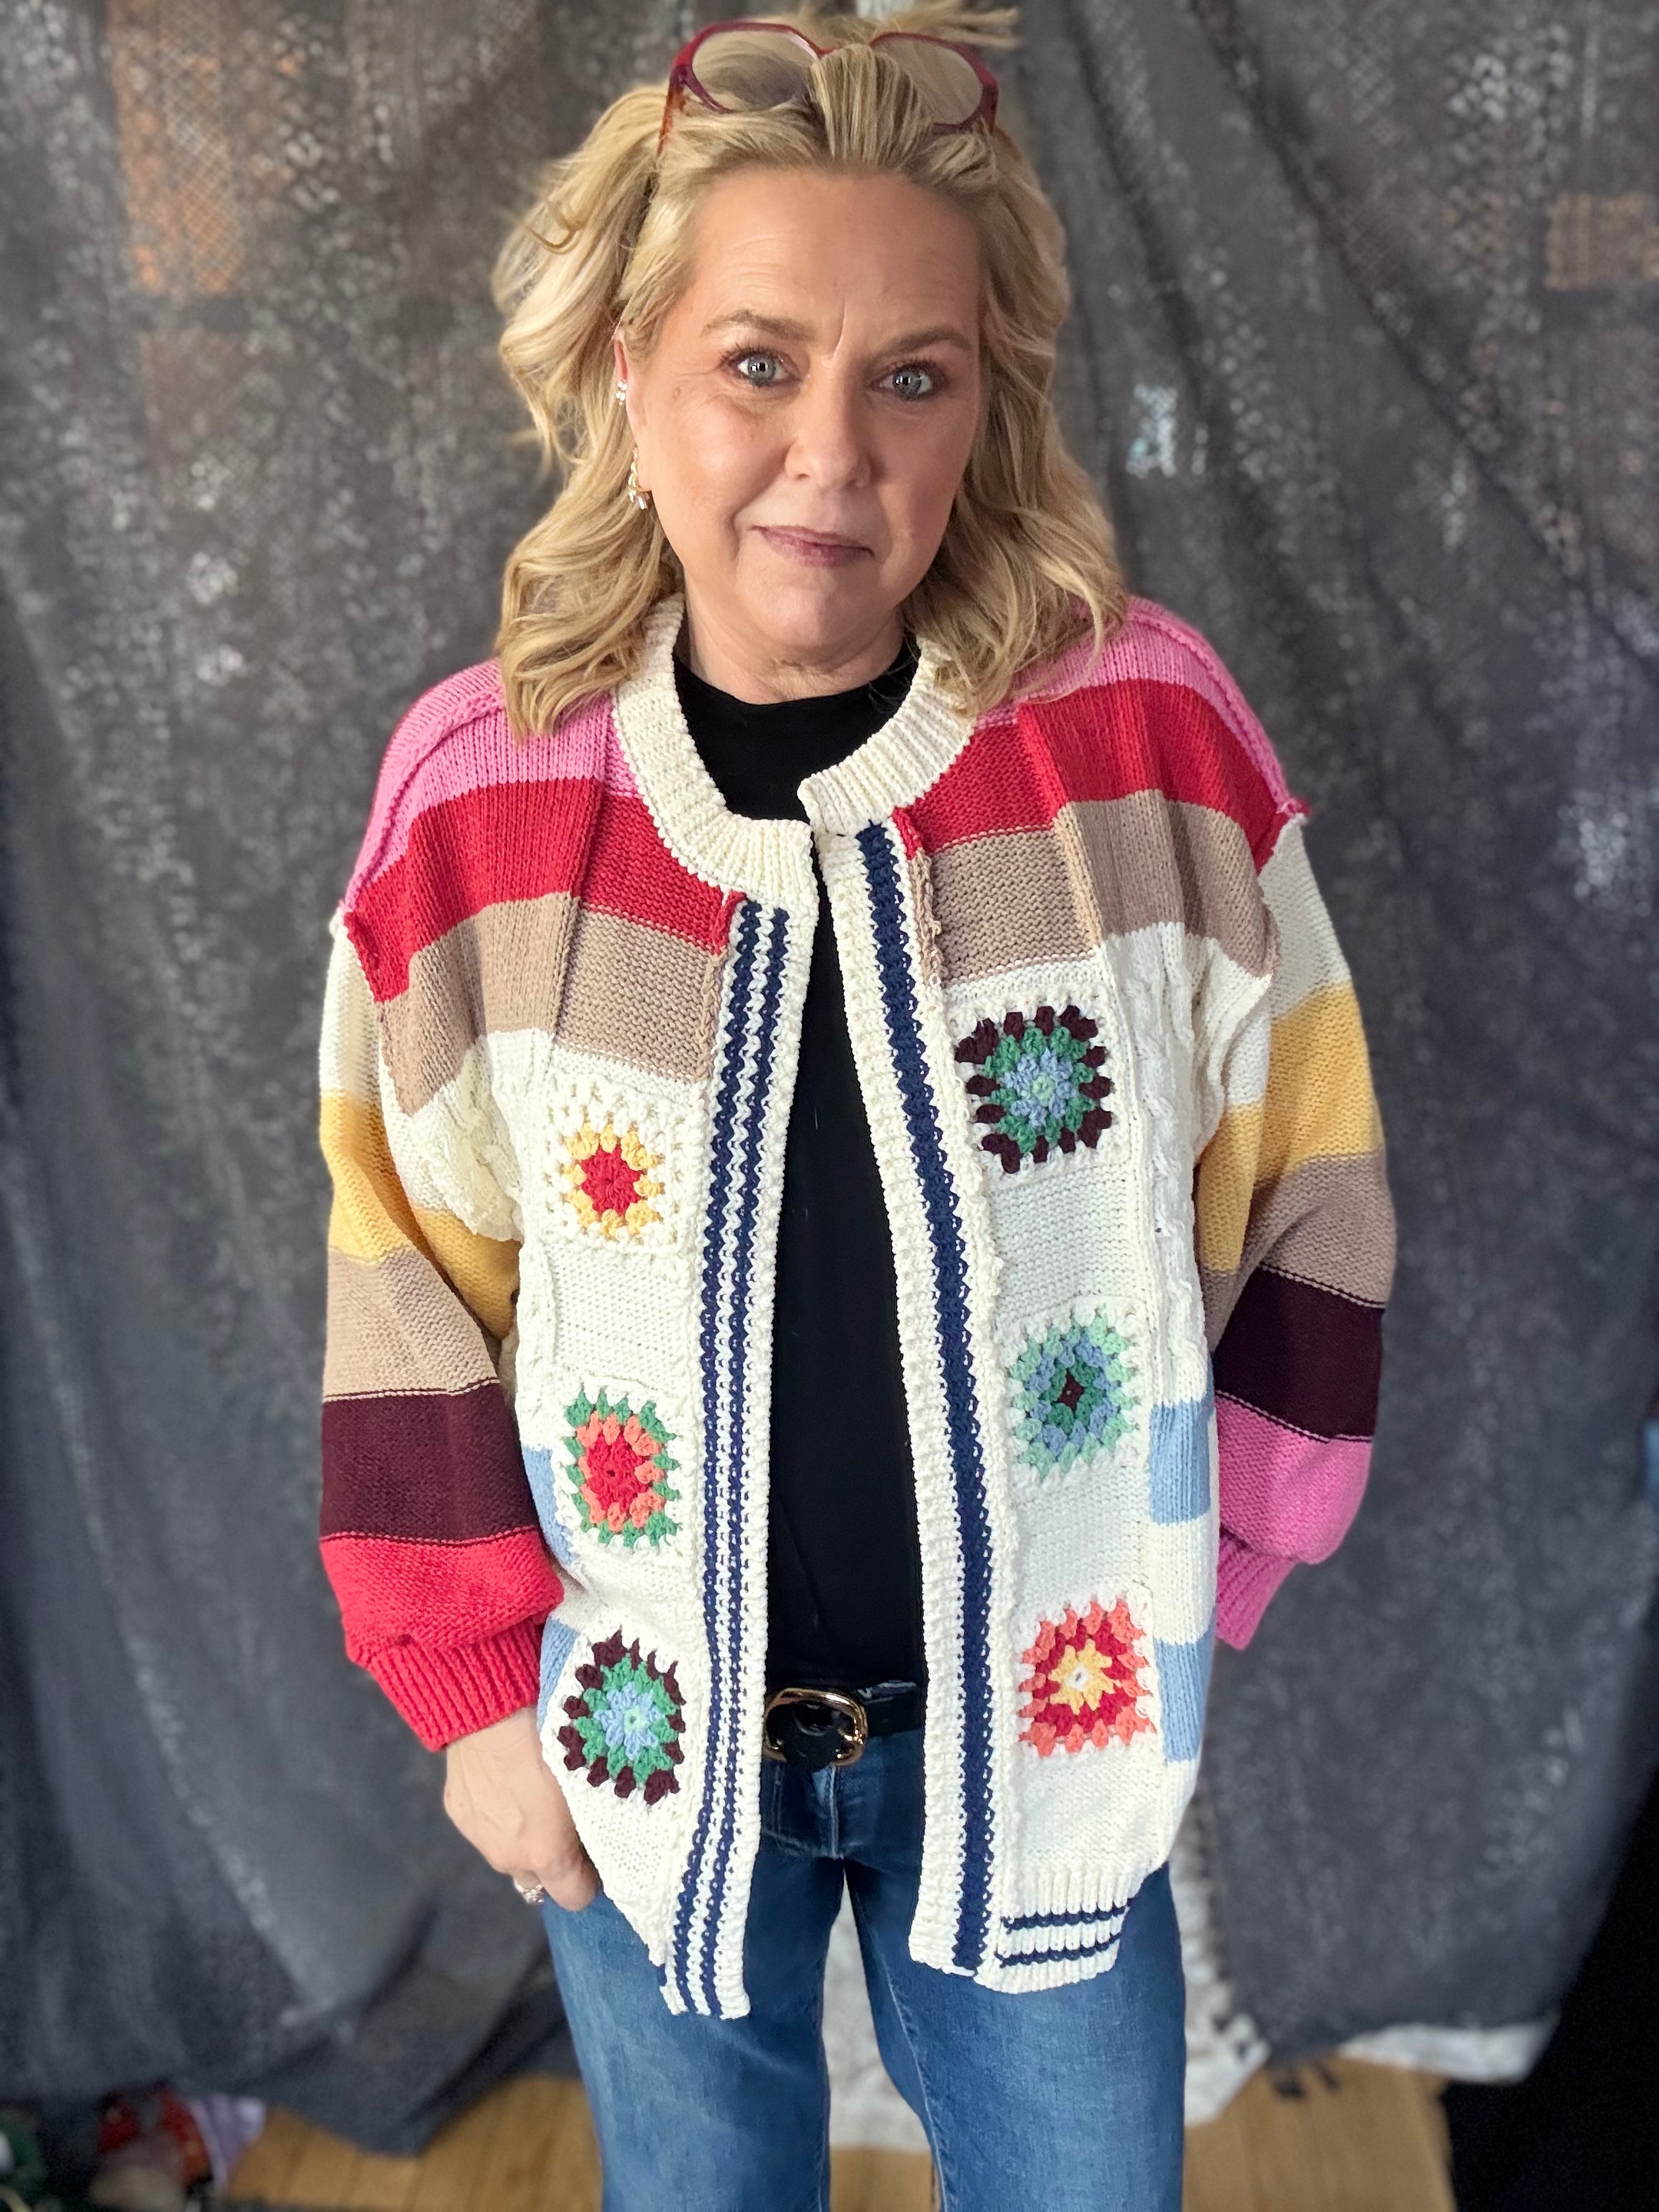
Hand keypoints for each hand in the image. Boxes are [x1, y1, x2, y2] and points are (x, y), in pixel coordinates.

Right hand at [443, 1706, 600, 1910]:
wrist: (492, 1709)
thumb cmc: (554, 1740)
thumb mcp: (588, 1783)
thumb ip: (594, 1822)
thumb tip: (604, 1837)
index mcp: (546, 1854)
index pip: (575, 1898)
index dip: (589, 1879)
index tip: (595, 1855)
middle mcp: (509, 1857)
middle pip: (538, 1879)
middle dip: (553, 1860)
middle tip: (565, 1822)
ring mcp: (478, 1837)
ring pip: (508, 1853)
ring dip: (522, 1838)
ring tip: (532, 1795)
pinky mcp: (456, 1812)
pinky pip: (484, 1826)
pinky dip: (497, 1814)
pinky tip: (504, 1779)